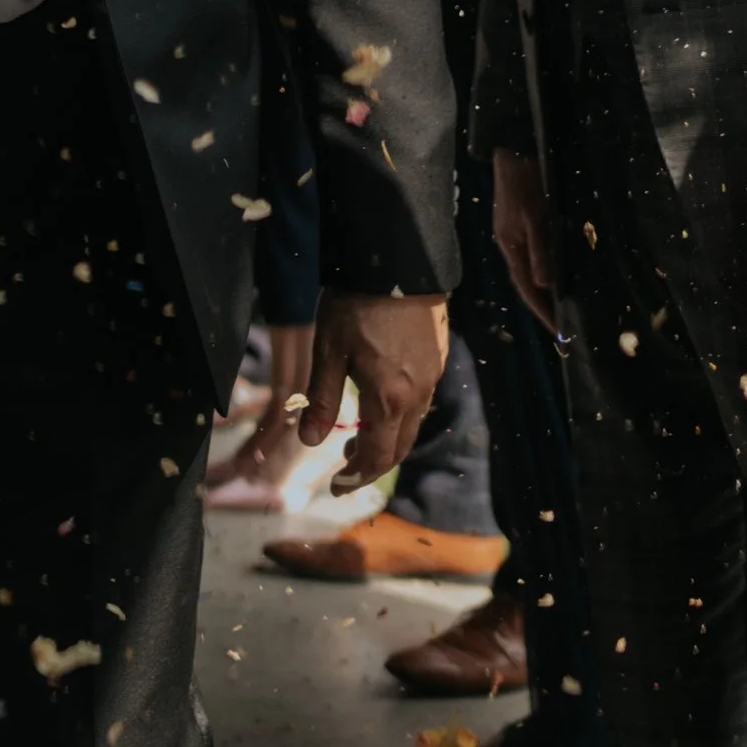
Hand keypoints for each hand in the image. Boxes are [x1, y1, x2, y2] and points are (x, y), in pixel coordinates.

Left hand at [301, 286, 448, 490]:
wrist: (396, 260)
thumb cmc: (355, 304)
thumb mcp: (328, 352)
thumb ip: (320, 399)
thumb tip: (309, 442)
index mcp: (390, 399)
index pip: (378, 457)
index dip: (357, 477)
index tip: (337, 487)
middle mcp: (417, 394)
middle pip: (399, 446)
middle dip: (373, 463)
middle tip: (346, 466)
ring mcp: (432, 376)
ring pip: (412, 423)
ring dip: (387, 438)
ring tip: (358, 436)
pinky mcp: (437, 358)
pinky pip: (420, 399)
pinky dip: (399, 414)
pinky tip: (381, 401)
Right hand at [493, 146, 558, 332]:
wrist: (513, 152)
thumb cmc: (525, 183)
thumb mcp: (535, 216)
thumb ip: (540, 250)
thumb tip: (545, 286)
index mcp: (511, 247)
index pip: (527, 288)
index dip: (542, 311)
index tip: (557, 333)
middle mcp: (509, 246)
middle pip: (524, 285)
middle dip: (541, 308)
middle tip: (560, 328)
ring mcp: (511, 237)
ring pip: (527, 273)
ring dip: (541, 294)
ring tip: (557, 310)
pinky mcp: (517, 227)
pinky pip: (530, 260)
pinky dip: (542, 274)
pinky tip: (552, 278)